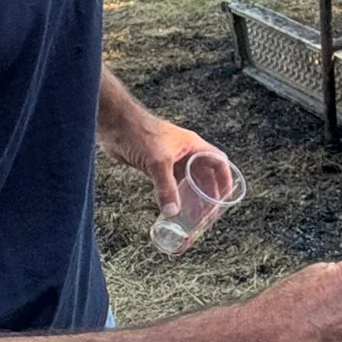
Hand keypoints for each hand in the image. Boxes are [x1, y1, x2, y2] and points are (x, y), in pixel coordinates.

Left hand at [98, 100, 219, 215]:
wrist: (115, 123)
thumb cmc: (140, 133)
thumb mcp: (158, 162)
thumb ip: (166, 188)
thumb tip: (172, 212)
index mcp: (193, 146)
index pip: (218, 162)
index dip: (225, 179)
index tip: (225, 198)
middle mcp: (185, 153)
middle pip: (204, 176)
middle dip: (208, 195)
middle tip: (207, 215)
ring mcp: (170, 159)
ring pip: (187, 182)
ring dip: (191, 198)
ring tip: (193, 217)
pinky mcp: (154, 165)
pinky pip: (169, 184)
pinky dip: (173, 196)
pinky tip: (172, 209)